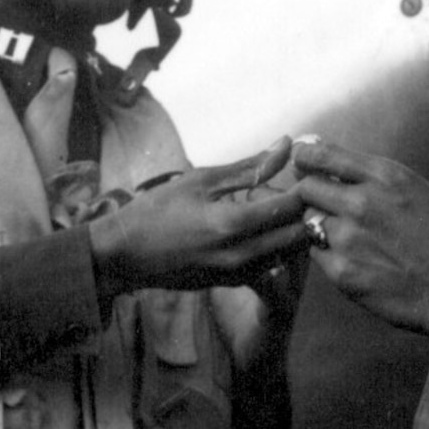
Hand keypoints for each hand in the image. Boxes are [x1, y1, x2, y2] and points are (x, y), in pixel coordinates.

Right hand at [87, 141, 308, 297]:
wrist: (125, 255)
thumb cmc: (159, 210)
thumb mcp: (202, 180)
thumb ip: (249, 167)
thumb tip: (286, 144)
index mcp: (234, 224)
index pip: (292, 208)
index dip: (303, 189)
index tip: (298, 175)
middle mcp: (242, 255)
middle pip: (298, 235)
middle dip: (301, 213)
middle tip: (289, 193)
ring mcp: (238, 274)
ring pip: (288, 254)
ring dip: (290, 232)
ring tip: (273, 211)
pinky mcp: (232, 284)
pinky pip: (269, 266)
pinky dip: (274, 247)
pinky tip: (256, 230)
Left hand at [290, 138, 428, 336]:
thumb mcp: (414, 188)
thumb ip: (370, 174)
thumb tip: (322, 151)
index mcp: (384, 176)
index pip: (321, 155)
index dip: (305, 157)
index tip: (302, 161)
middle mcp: (362, 202)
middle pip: (306, 187)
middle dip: (310, 193)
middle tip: (323, 203)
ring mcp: (349, 239)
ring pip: (310, 222)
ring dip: (320, 225)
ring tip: (351, 236)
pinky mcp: (342, 272)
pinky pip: (317, 254)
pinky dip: (328, 253)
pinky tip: (356, 259)